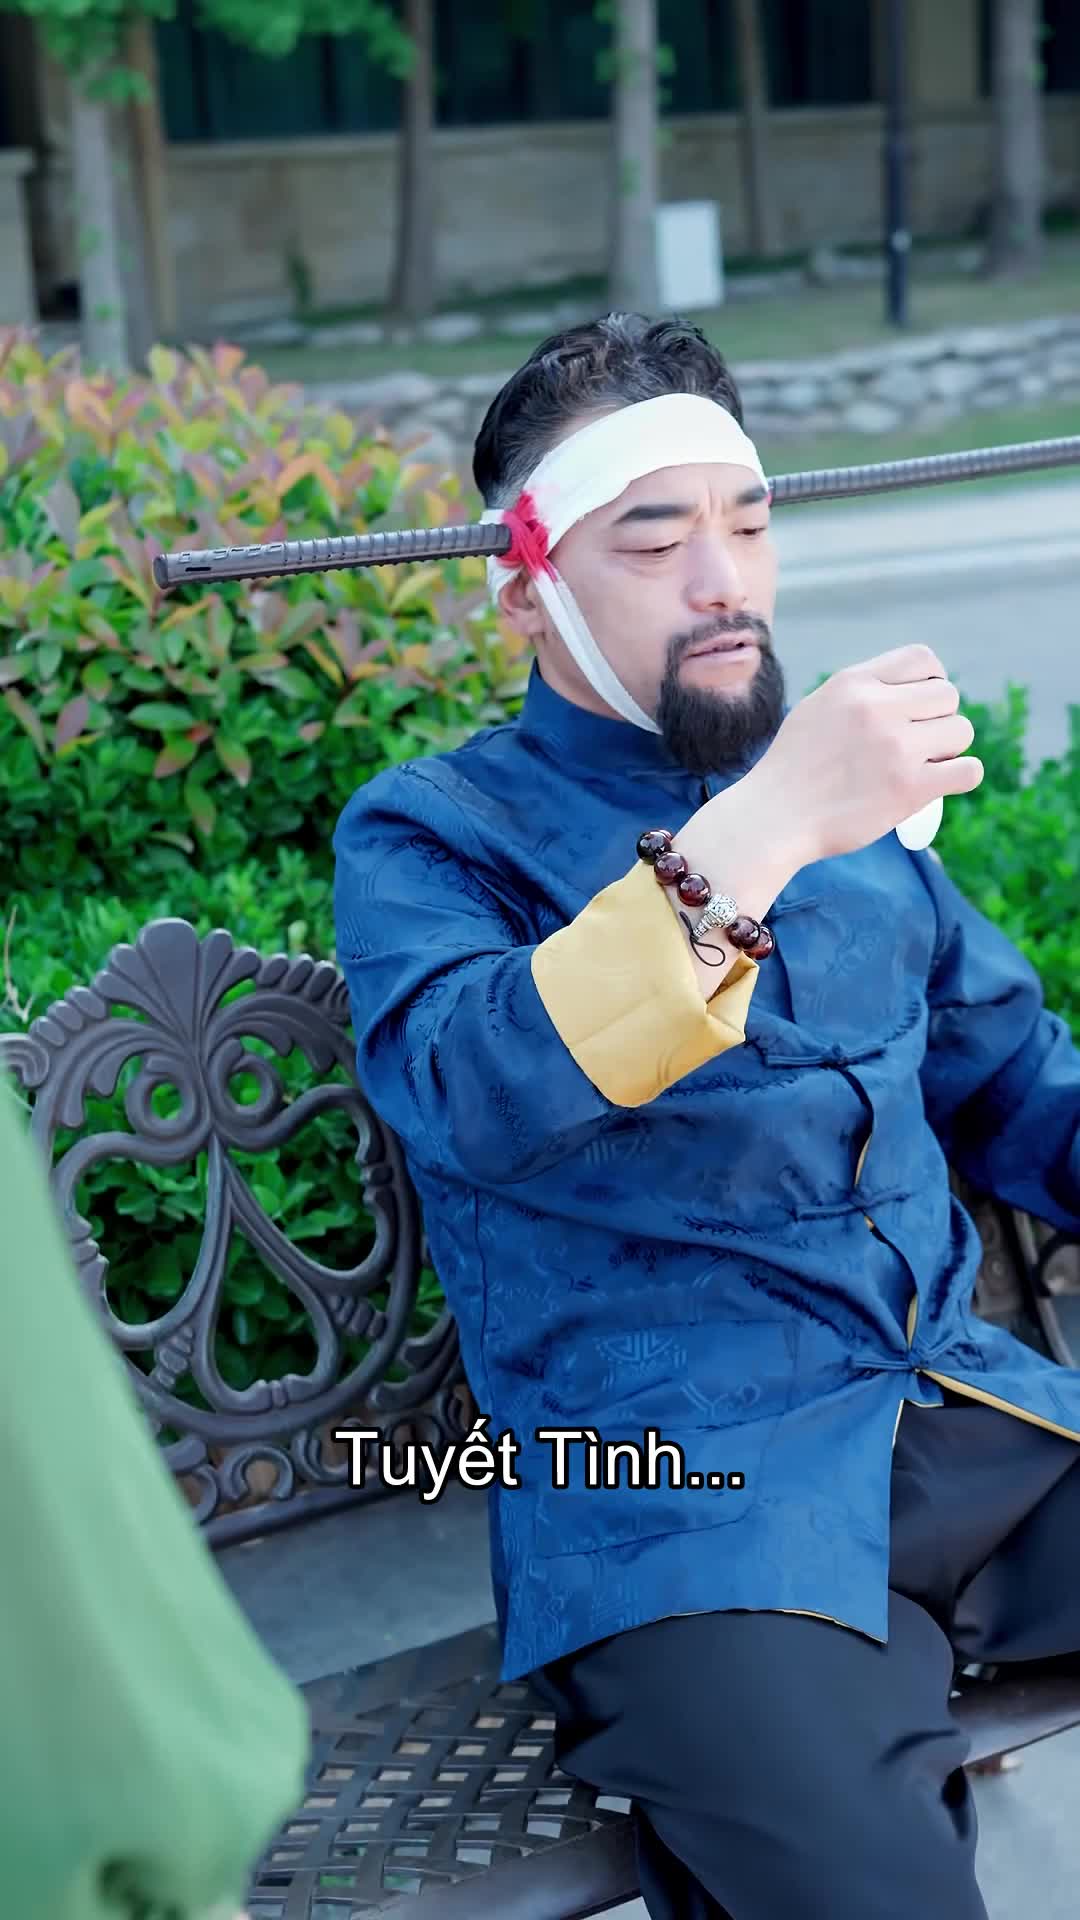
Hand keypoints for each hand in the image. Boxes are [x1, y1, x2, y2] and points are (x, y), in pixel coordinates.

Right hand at [742, 644, 982, 867]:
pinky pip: (968, 771)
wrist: (772, 818)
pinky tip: (941, 784)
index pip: (922, 658)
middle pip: (947, 695)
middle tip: (919, 744)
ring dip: (950, 749)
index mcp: (853, 683)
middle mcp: (876, 708)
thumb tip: (904, 691)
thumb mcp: (816, 709)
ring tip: (923, 766)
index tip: (918, 707)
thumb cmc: (792, 770)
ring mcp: (895, 748)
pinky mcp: (909, 788)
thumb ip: (858, 694)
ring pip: (961, 730)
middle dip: (939, 719)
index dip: (930, 681)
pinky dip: (961, 777)